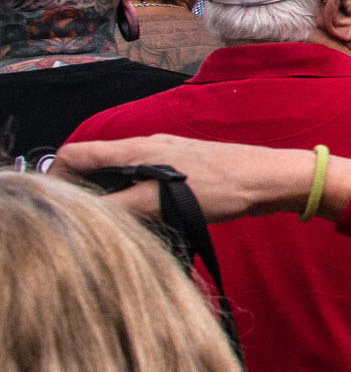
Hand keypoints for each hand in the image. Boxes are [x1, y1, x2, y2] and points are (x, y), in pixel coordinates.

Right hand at [55, 134, 350, 223]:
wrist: (271, 180)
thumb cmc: (222, 185)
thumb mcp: (161, 200)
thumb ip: (119, 205)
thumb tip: (86, 215)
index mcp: (135, 149)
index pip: (76, 154)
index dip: (59, 177)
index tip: (59, 207)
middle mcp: (147, 147)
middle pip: (96, 166)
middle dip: (87, 192)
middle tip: (90, 223)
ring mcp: (167, 157)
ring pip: (122, 176)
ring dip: (114, 199)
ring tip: (121, 224)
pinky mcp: (185, 171)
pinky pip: (146, 184)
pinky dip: (138, 200)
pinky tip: (150, 219)